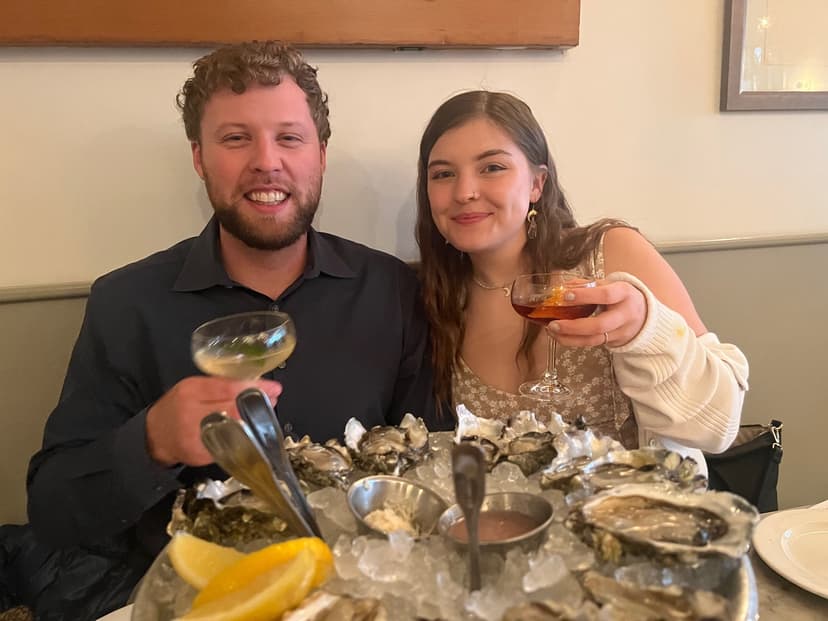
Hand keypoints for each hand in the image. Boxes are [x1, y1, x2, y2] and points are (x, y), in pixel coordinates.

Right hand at [145, 376, 281, 466]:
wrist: (155, 435)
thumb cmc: (176, 406)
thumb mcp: (192, 387)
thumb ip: (218, 385)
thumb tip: (252, 383)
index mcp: (191, 392)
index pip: (229, 388)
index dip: (255, 388)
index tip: (273, 387)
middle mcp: (192, 414)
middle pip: (234, 408)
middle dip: (258, 404)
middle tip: (272, 399)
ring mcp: (196, 437)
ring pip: (235, 429)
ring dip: (254, 421)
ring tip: (264, 414)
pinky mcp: (201, 455)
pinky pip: (228, 445)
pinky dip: (243, 437)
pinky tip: (251, 431)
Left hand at [547, 280, 646, 347]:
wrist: (644, 315)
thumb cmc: (620, 297)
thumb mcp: (609, 285)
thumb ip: (587, 285)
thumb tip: (562, 287)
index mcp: (624, 293)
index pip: (606, 295)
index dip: (585, 296)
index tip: (565, 296)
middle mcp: (624, 314)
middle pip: (600, 325)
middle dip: (573, 326)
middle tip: (554, 323)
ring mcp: (620, 331)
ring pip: (594, 339)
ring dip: (569, 337)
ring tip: (552, 331)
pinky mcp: (613, 342)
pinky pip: (591, 344)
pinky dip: (573, 341)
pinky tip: (559, 336)